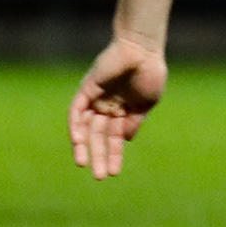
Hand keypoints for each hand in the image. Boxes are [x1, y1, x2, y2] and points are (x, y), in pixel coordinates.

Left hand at [67, 35, 168, 177]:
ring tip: (84, 164)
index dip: (114, 155)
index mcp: (122, 111)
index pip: (114, 138)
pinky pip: (77, 111)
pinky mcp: (87, 89)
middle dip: (99, 156)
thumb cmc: (150, 72)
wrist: (143, 49)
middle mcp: (106, 107)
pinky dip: (75, 126)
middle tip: (99, 177)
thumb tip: (125, 140)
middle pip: (98, 136)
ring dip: (84, 146)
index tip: (114, 173)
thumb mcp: (146, 103)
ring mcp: (96, 98)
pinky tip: (78, 141)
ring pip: (86, 127)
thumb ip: (134, 122)